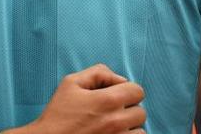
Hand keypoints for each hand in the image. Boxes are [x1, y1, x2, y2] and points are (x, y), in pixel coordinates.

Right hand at [6, 64, 145, 133]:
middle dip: (128, 109)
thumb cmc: (58, 113)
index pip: (138, 91)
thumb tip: (119, 79)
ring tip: (112, 126)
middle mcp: (116, 121)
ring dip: (130, 127)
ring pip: (140, 130)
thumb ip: (98, 73)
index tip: (115, 95)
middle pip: (141, 112)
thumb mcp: (71, 82)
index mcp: (108, 100)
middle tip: (111, 111)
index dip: (126, 90)